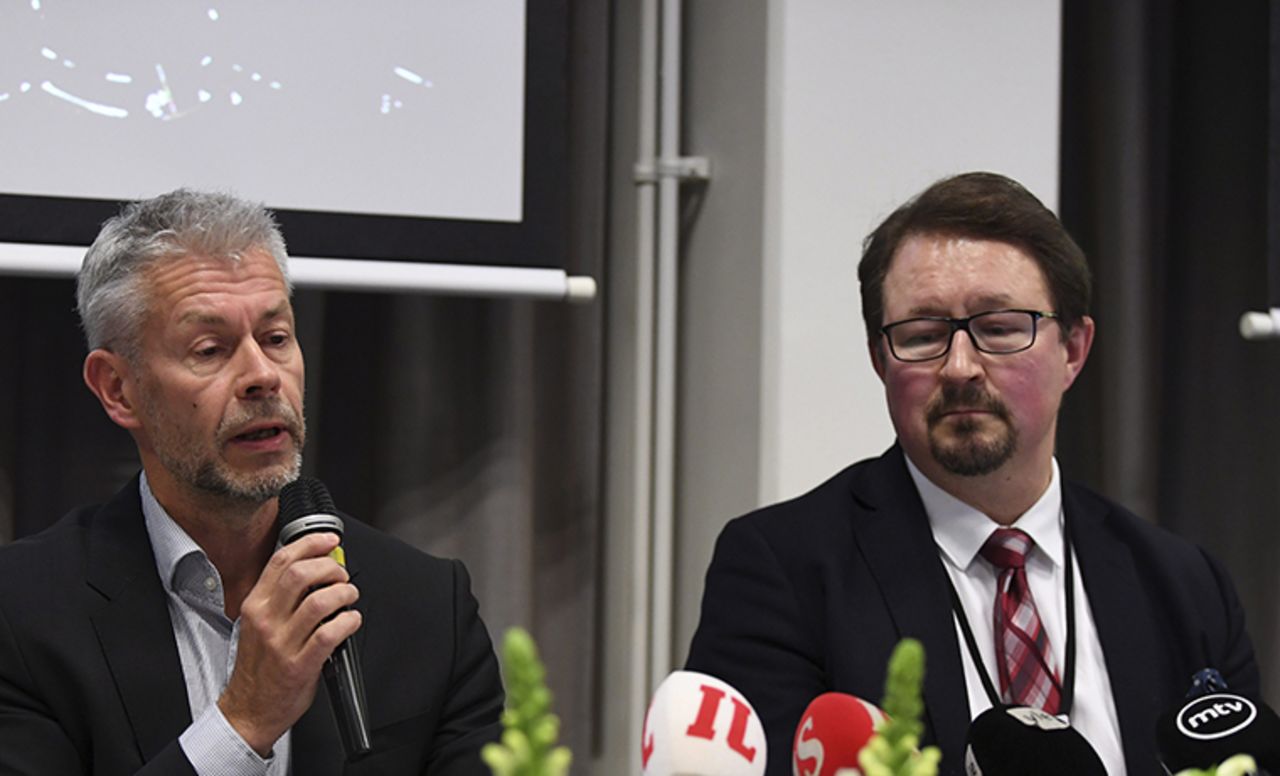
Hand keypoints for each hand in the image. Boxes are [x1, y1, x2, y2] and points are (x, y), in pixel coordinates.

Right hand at [217, 532, 361, 755]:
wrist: (248, 710)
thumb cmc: (258, 667)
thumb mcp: (257, 623)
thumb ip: (280, 596)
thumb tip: (314, 568)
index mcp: (255, 605)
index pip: (282, 560)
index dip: (311, 543)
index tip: (330, 540)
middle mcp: (266, 620)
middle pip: (302, 574)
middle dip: (330, 568)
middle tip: (341, 576)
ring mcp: (282, 643)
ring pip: (320, 601)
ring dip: (344, 594)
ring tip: (349, 598)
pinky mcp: (299, 665)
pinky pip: (330, 634)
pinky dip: (348, 622)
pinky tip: (350, 621)